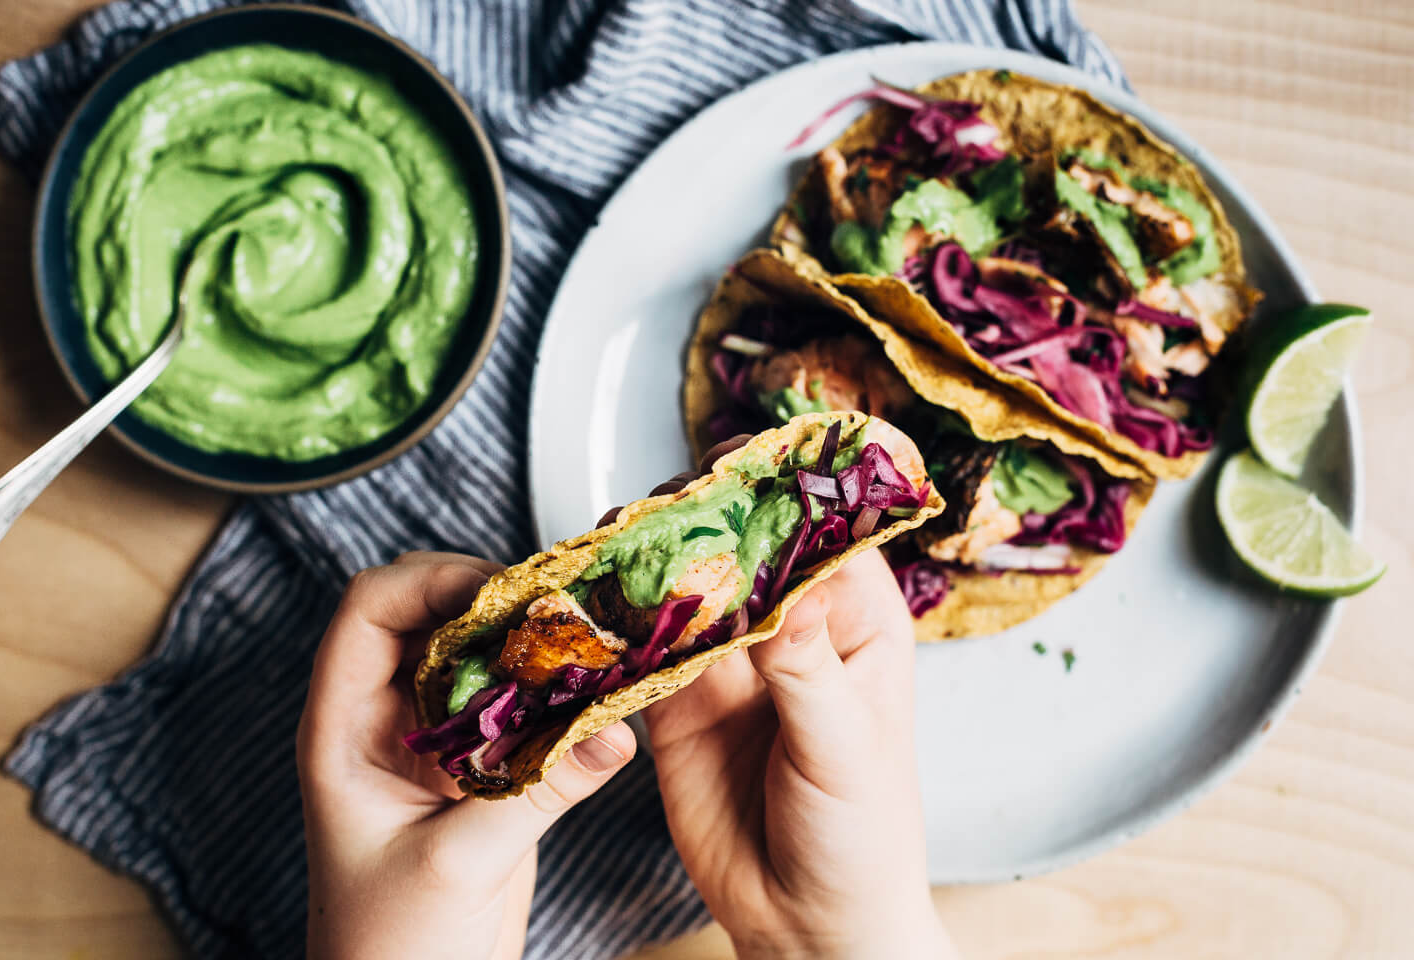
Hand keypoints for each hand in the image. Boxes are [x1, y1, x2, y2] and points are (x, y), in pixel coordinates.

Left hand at [297, 552, 636, 959]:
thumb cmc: (388, 952)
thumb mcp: (461, 863)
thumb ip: (539, 788)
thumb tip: (615, 728)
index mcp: (341, 730)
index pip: (369, 609)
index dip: (432, 582)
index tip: (503, 591)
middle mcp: (381, 722)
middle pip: (427, 613)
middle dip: (493, 596)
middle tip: (560, 607)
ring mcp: (429, 742)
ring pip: (473, 651)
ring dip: (526, 637)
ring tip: (584, 636)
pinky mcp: (475, 767)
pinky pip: (509, 699)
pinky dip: (548, 684)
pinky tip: (590, 688)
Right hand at [639, 442, 958, 959]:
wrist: (808, 925)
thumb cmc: (863, 838)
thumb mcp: (846, 749)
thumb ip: (808, 668)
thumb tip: (784, 588)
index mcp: (853, 620)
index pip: (820, 529)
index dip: (782, 491)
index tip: (736, 462)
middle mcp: (790, 624)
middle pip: (741, 544)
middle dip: (701, 519)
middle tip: (659, 512)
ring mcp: (730, 660)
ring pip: (685, 587)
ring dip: (650, 564)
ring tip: (615, 548)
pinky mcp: (677, 699)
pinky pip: (643, 647)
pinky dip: (618, 627)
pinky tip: (594, 608)